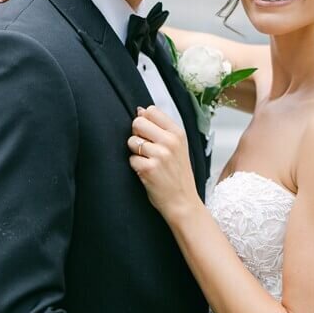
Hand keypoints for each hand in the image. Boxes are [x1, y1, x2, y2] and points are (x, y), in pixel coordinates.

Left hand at [128, 106, 199, 220]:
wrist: (183, 202)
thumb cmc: (178, 175)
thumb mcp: (178, 147)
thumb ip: (161, 128)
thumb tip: (140, 110)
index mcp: (178, 133)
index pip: (151, 111)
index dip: (145, 121)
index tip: (150, 134)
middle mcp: (170, 141)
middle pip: (138, 122)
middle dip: (137, 135)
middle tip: (146, 150)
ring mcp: (160, 155)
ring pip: (131, 141)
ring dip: (135, 153)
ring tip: (148, 162)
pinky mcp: (148, 168)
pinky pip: (130, 159)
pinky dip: (135, 167)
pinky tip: (147, 173)